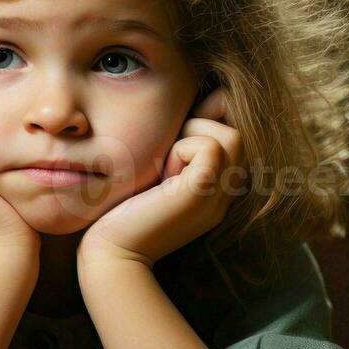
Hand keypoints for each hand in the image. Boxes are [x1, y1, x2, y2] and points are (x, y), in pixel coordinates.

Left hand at [77, 87, 244, 268]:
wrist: (112, 251)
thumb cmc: (126, 208)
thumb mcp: (161, 166)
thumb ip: (183, 140)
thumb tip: (208, 97)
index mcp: (219, 186)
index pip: (234, 129)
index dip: (206, 122)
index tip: (171, 148)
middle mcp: (228, 192)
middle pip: (236, 129)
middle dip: (198, 128)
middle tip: (165, 160)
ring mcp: (222, 195)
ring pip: (229, 135)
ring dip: (190, 139)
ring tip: (165, 170)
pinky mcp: (205, 192)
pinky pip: (210, 145)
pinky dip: (180, 152)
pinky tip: (163, 179)